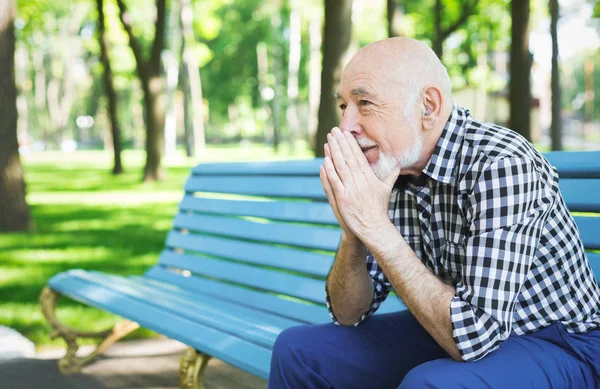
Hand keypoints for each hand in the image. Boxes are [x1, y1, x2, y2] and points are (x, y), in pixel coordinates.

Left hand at [320, 127, 399, 242]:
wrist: (374, 227)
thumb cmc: (379, 209)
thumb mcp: (386, 189)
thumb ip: (391, 175)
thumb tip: (398, 164)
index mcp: (369, 176)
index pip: (358, 156)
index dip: (350, 144)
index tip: (345, 133)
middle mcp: (360, 180)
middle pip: (348, 157)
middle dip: (341, 143)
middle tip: (334, 131)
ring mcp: (351, 188)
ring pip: (341, 166)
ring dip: (334, 151)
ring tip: (329, 140)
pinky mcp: (343, 197)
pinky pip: (335, 180)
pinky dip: (329, 170)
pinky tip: (325, 160)